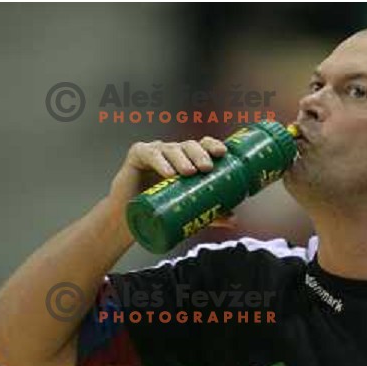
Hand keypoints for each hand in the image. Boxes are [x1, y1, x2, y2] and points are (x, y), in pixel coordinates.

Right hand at [108, 136, 235, 227]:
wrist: (132, 219)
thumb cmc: (162, 209)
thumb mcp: (190, 212)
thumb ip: (212, 215)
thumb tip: (234, 220)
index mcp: (188, 159)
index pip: (203, 145)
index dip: (213, 145)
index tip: (222, 153)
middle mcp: (173, 152)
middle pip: (189, 146)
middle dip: (200, 154)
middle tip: (206, 168)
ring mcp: (156, 152)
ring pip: (171, 149)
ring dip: (182, 159)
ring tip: (189, 172)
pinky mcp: (138, 155)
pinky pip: (150, 154)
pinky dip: (160, 162)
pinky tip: (168, 173)